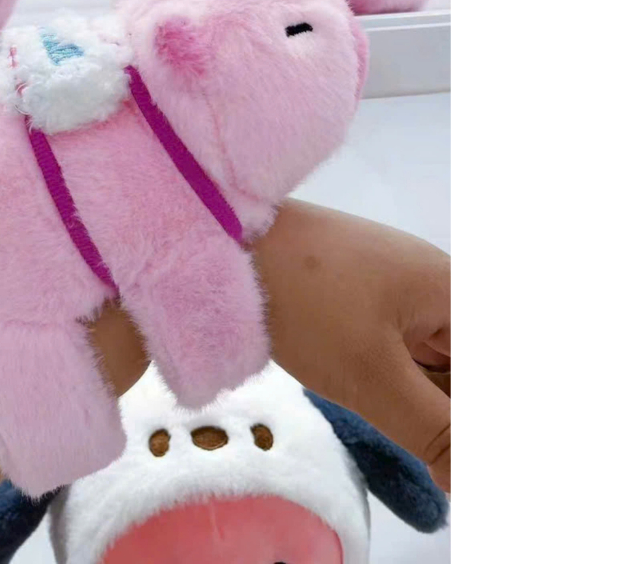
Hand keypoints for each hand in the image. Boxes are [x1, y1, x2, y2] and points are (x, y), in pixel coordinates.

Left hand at [254, 199, 450, 491]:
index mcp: (454, 294)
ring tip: (404, 432)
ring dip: (423, 401)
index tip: (449, 453)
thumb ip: (435, 430)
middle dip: (449, 414)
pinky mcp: (360, 292)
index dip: (471, 420)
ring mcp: (395, 286)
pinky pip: (399, 345)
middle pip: (463, 365)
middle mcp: (435, 285)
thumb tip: (471, 475)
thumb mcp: (373, 375)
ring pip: (431, 359)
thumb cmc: (306, 302)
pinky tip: (373, 400)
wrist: (225, 237)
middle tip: (424, 453)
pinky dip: (394, 380)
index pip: (488, 369)